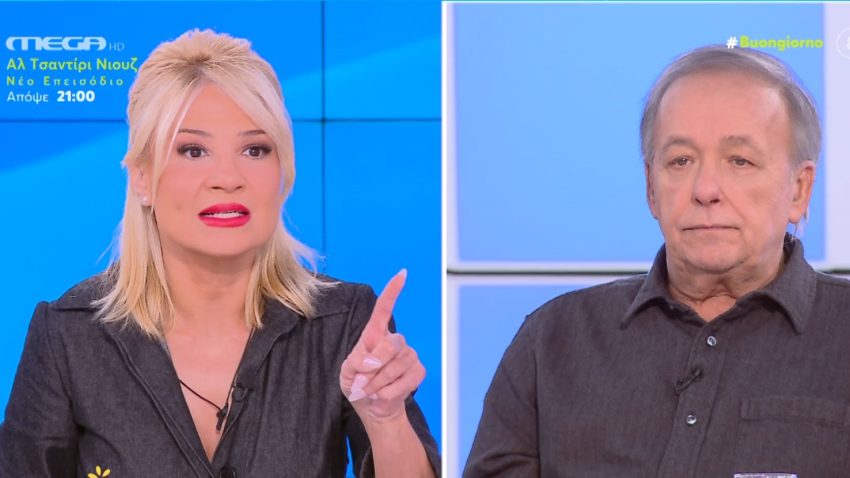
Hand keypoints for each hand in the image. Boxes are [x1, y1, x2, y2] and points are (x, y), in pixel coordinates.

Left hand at [339, 269, 425, 421]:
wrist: (373, 408)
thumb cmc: (358, 384)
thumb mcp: (347, 373)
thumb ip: (356, 364)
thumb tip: (373, 362)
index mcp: (374, 335)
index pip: (384, 309)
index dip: (393, 291)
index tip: (402, 274)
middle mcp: (394, 341)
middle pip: (391, 344)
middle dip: (375, 365)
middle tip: (362, 381)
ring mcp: (408, 355)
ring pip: (397, 366)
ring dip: (378, 384)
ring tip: (370, 390)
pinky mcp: (418, 371)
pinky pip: (406, 380)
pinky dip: (389, 392)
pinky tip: (383, 395)